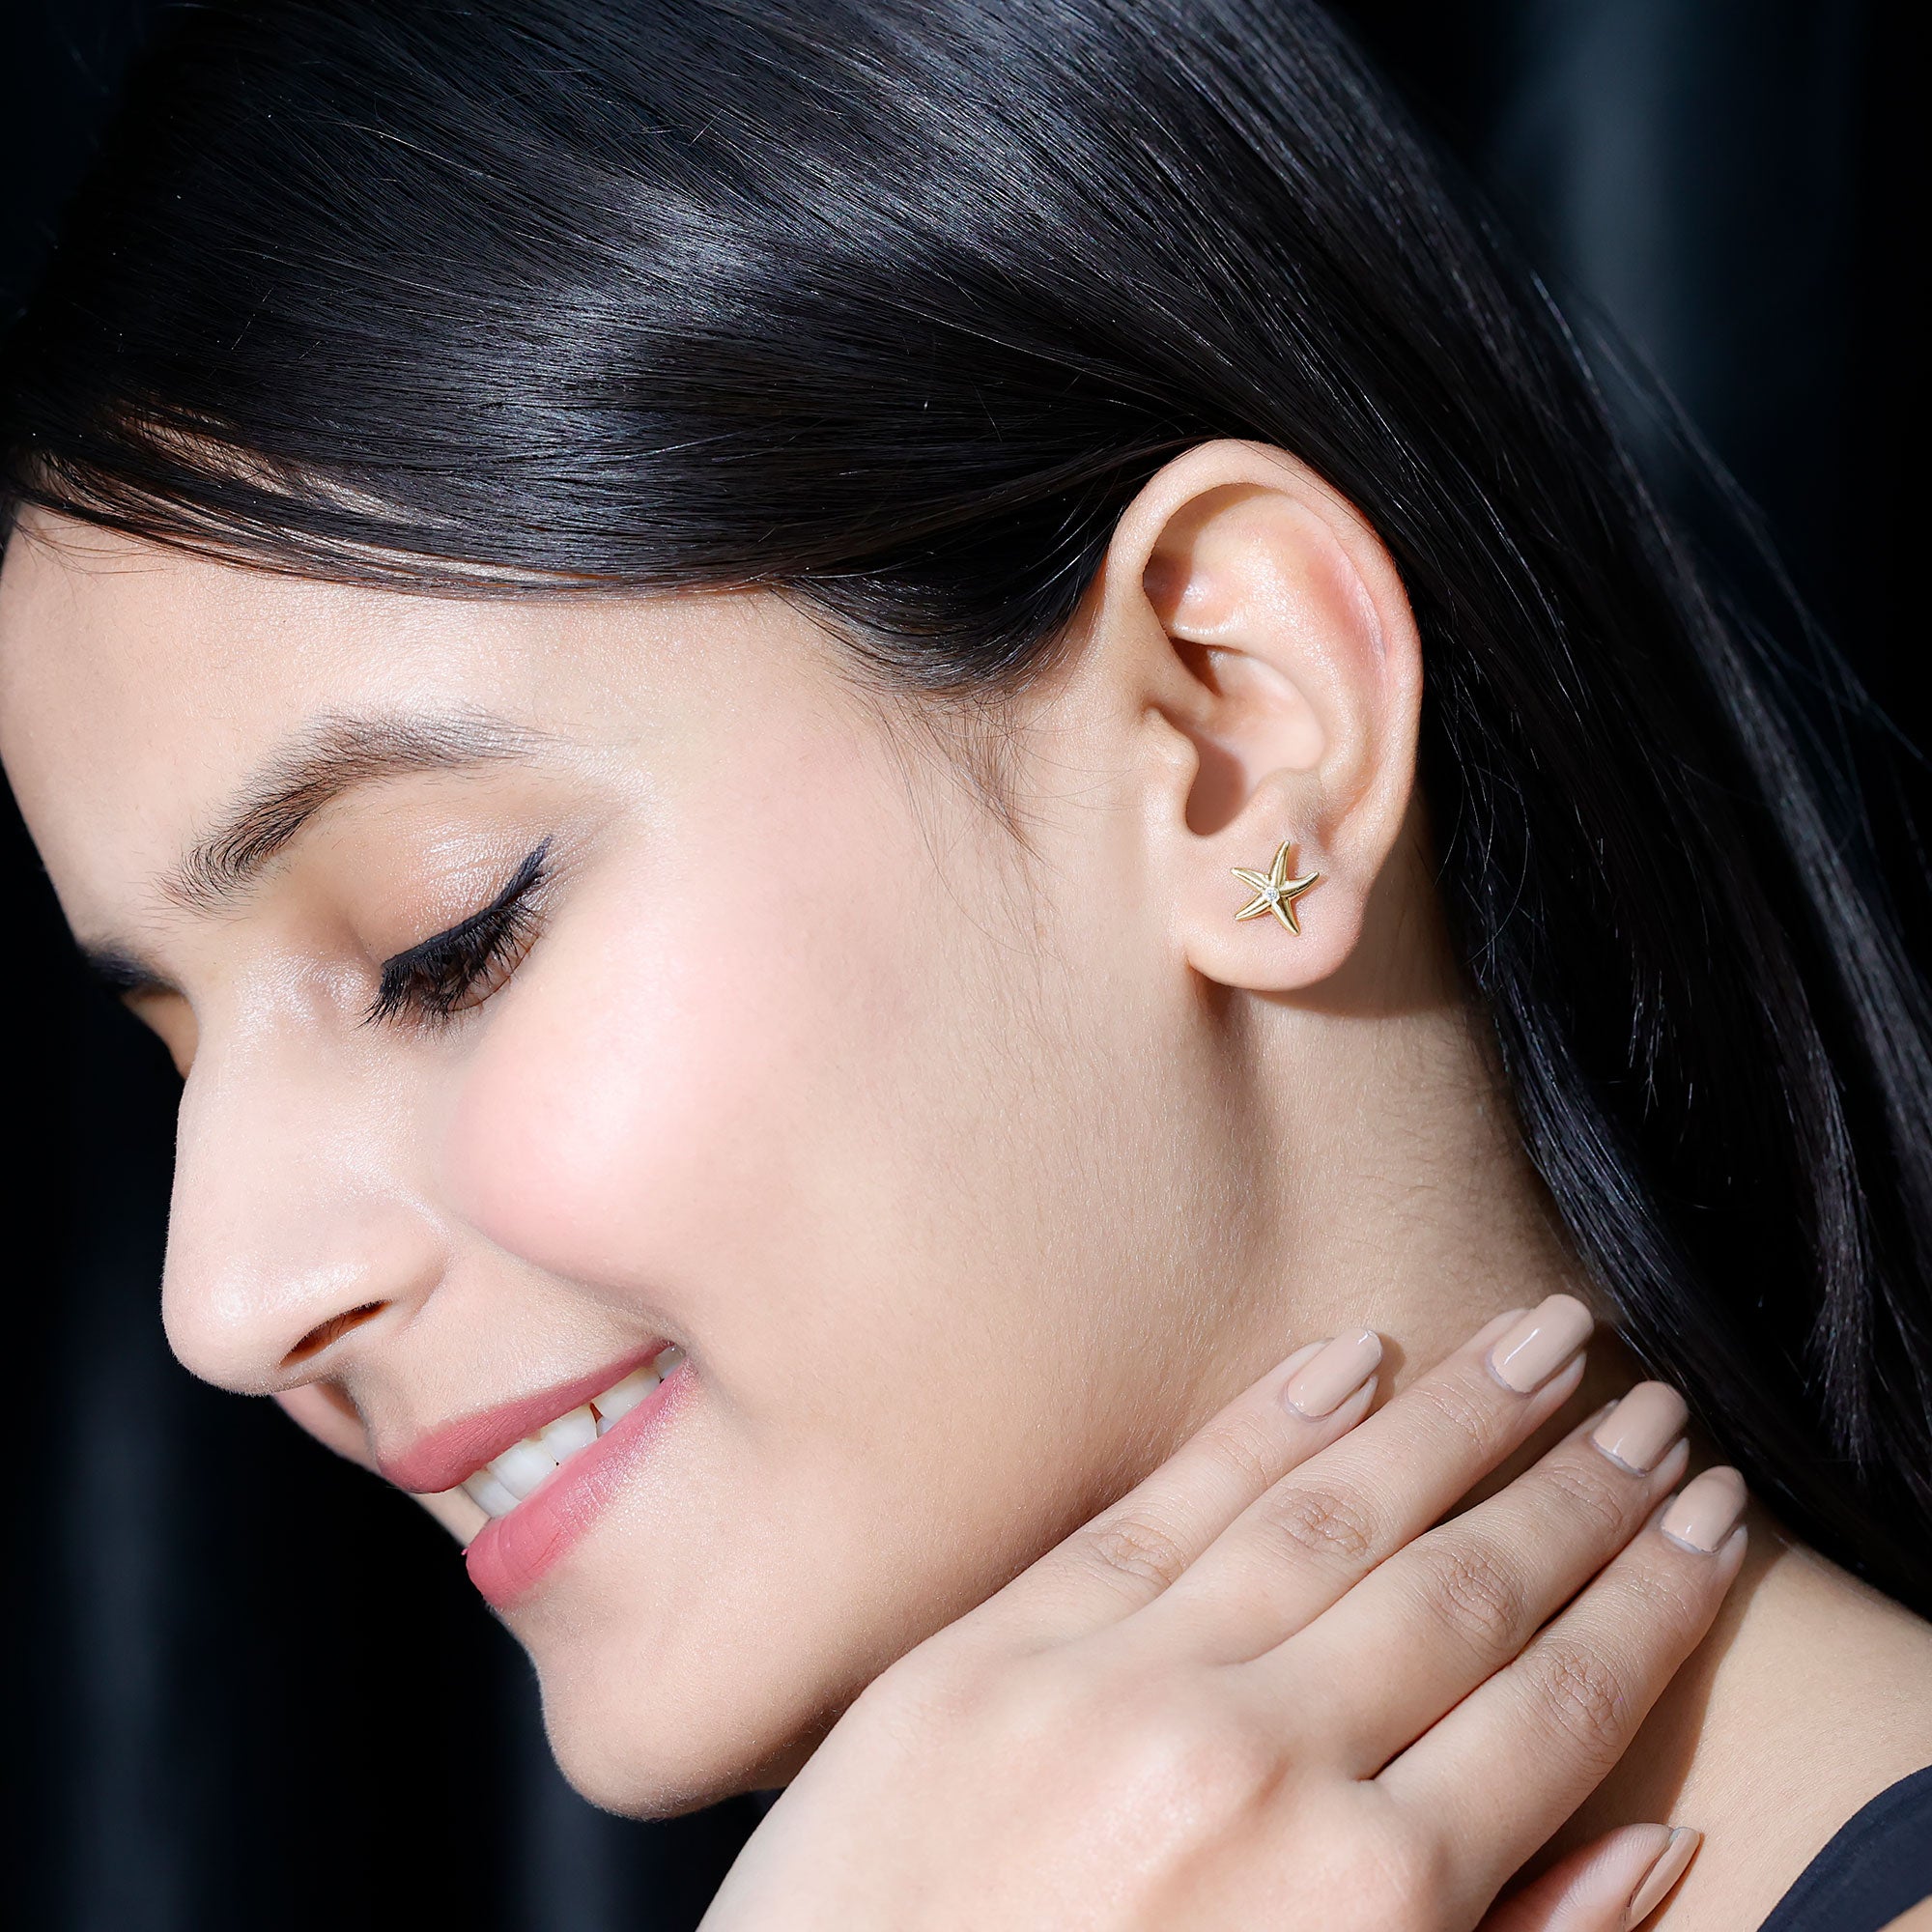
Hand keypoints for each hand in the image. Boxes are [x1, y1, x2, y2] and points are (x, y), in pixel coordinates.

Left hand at [701, 1298, 1745, 1930]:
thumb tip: (1654, 1840)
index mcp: (1362, 1902)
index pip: (1555, 1704)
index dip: (1650, 1600)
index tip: (1710, 1517)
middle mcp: (1257, 1767)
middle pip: (1466, 1589)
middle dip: (1579, 1491)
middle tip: (1652, 1406)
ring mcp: (1122, 1686)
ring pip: (1335, 1514)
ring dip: (1459, 1417)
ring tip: (1544, 1338)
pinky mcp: (1005, 1642)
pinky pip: (1169, 1502)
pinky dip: (1268, 1421)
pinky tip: (1352, 1355)